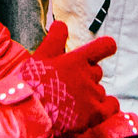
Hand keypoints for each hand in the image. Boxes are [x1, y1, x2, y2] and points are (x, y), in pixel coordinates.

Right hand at [19, 21, 118, 137]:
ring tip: (70, 103)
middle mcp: (88, 76)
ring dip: (90, 94)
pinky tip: (93, 110)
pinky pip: (111, 107)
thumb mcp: (40, 56)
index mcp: (76, 59)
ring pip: (99, 90)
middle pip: (97, 71)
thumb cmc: (31, 83)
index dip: (106, 47)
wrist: (27, 114)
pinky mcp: (94, 114)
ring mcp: (92, 95)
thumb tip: (61, 23)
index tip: (106, 49)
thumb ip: (54, 39)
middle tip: (68, 85)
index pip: (104, 46)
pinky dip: (106, 107)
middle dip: (87, 75)